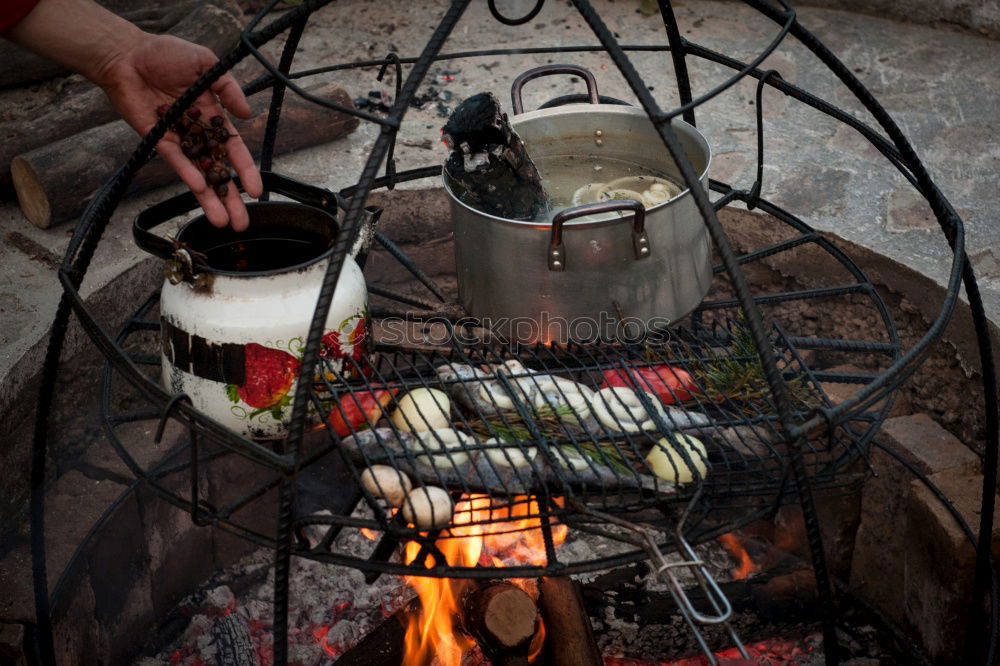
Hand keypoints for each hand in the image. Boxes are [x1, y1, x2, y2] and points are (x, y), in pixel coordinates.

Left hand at [95, 33, 263, 230]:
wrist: (126, 55)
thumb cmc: (164, 54)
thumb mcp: (205, 63)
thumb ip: (228, 87)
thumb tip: (247, 114)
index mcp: (213, 116)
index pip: (234, 150)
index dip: (246, 171)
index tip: (256, 191)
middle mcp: (198, 133)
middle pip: (219, 172)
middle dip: (231, 198)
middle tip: (242, 222)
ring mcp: (179, 139)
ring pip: (198, 175)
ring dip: (210, 198)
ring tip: (222, 222)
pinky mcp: (158, 140)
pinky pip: (176, 161)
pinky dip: (188, 174)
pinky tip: (200, 188)